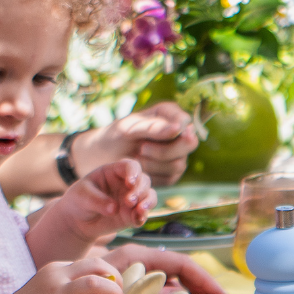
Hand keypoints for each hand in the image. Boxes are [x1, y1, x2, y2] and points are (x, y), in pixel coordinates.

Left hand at [53, 158, 155, 243]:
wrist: (77, 221)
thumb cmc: (78, 201)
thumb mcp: (82, 196)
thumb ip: (98, 201)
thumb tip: (115, 209)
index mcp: (114, 172)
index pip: (130, 166)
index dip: (133, 173)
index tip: (130, 183)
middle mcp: (127, 184)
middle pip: (144, 181)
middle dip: (140, 190)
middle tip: (129, 201)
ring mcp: (132, 199)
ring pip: (149, 196)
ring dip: (147, 203)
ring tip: (139, 211)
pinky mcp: (133, 214)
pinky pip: (143, 214)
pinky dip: (143, 217)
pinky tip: (137, 221)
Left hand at [77, 104, 197, 185]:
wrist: (103, 158)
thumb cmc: (115, 136)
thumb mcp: (129, 128)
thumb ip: (154, 127)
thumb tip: (179, 128)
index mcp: (169, 115)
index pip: (185, 120)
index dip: (179, 128)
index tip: (164, 133)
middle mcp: (178, 135)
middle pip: (190, 144)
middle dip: (164, 150)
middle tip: (141, 148)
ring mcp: (177, 155)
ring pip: (180, 164)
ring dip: (154, 163)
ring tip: (135, 158)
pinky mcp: (171, 174)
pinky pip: (171, 178)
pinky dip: (152, 175)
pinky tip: (139, 169)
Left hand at [102, 243, 227, 293]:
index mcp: (135, 256)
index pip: (179, 262)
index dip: (202, 277)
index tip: (219, 293)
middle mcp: (138, 259)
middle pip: (179, 267)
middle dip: (201, 281)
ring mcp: (135, 269)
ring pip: (170, 276)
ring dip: (190, 287)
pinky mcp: (130, 281)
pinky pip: (158, 286)